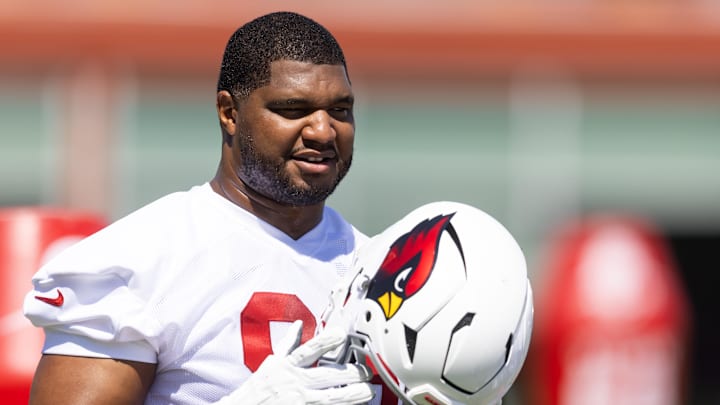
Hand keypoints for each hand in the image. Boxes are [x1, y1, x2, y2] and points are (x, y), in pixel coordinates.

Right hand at [217, 320, 373, 404]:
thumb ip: (288, 345)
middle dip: (351, 373)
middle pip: (328, 376)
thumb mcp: (271, 363)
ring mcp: (301, 401)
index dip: (326, 341)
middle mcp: (296, 383)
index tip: (341, 333)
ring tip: (368, 391)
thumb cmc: (259, 388)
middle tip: (367, 371)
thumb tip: (298, 325)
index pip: (309, 350)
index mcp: (287, 366)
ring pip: (333, 397)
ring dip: (353, 394)